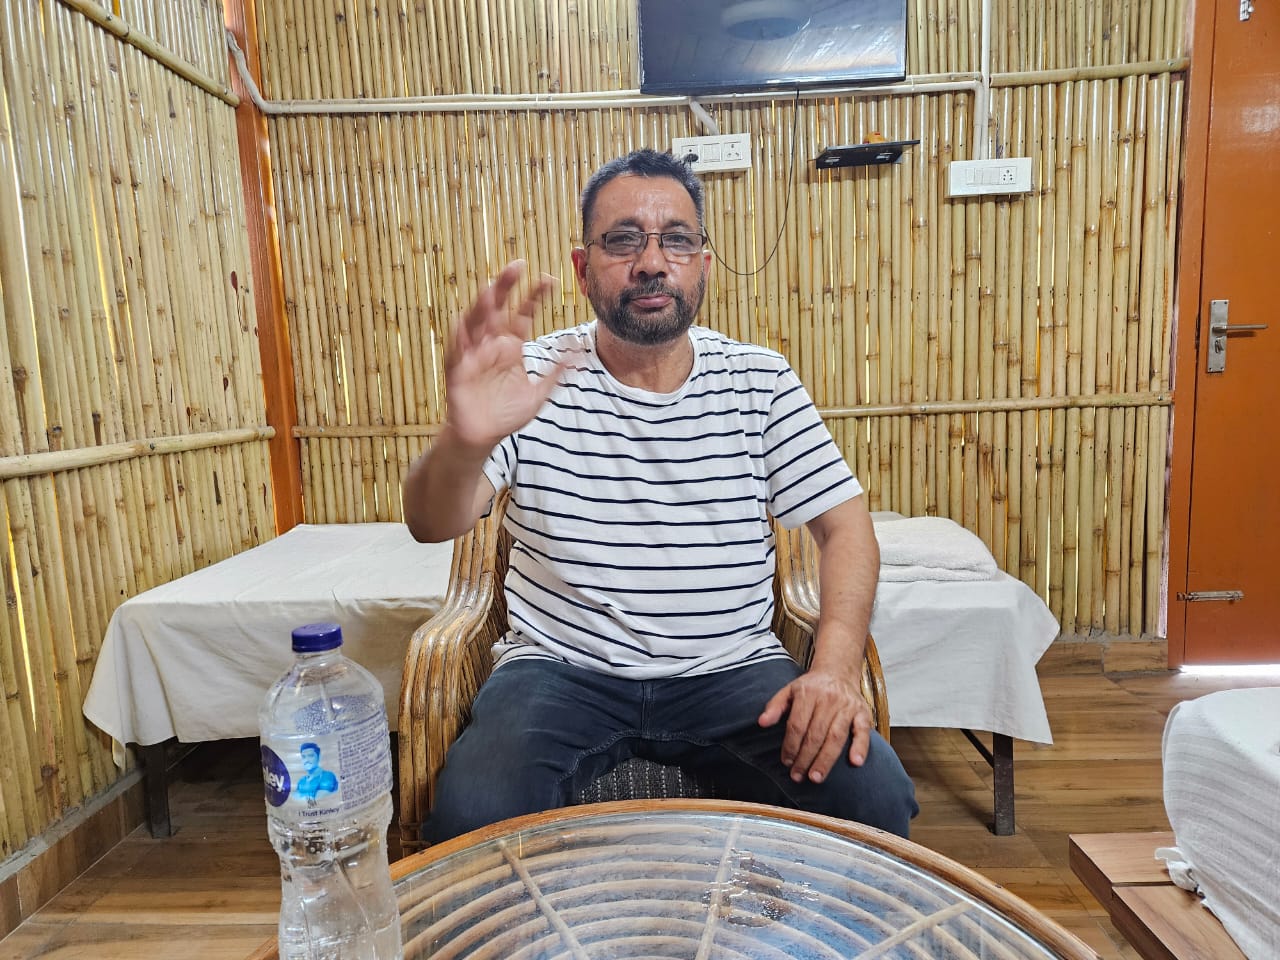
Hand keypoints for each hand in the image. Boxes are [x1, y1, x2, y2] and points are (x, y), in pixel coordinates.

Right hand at [444, 260, 564, 448]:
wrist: (483, 436)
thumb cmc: (506, 413)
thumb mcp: (538, 394)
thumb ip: (555, 374)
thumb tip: (578, 355)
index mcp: (511, 346)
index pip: (523, 314)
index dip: (534, 296)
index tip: (549, 280)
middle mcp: (491, 344)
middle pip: (498, 309)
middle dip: (505, 287)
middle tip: (517, 266)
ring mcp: (473, 355)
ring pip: (476, 323)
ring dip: (482, 306)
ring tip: (490, 288)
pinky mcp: (458, 371)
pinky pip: (456, 352)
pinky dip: (459, 338)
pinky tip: (463, 323)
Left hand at [758, 666, 871, 783]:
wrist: (838, 671)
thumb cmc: (811, 687)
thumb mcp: (789, 690)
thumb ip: (775, 706)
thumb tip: (762, 722)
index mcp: (808, 693)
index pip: (797, 725)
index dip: (790, 745)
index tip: (786, 762)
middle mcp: (828, 699)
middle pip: (815, 734)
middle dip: (805, 758)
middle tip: (798, 776)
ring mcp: (847, 706)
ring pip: (836, 736)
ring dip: (826, 760)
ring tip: (816, 777)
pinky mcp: (863, 712)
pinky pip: (863, 731)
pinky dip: (861, 747)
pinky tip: (855, 762)